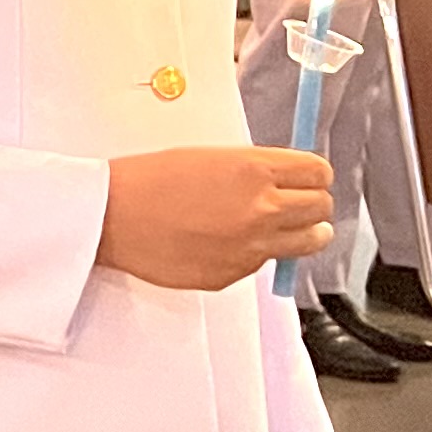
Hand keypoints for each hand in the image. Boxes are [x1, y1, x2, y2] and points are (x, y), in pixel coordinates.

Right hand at [99, 146, 331, 289]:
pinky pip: (264, 263)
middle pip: (321, 208)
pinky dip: (255, 253)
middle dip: (312, 204)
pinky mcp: (235, 274)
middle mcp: (262, 209)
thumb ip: (253, 170)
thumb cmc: (150, 179)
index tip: (307, 179)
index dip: (314, 176)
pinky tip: (225, 242)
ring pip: (310, 241)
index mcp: (254, 169)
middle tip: (296, 204)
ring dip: (303, 233)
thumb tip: (284, 182)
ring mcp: (252, 246)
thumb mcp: (209, 157)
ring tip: (282, 229)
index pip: (319, 173)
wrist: (110, 216)